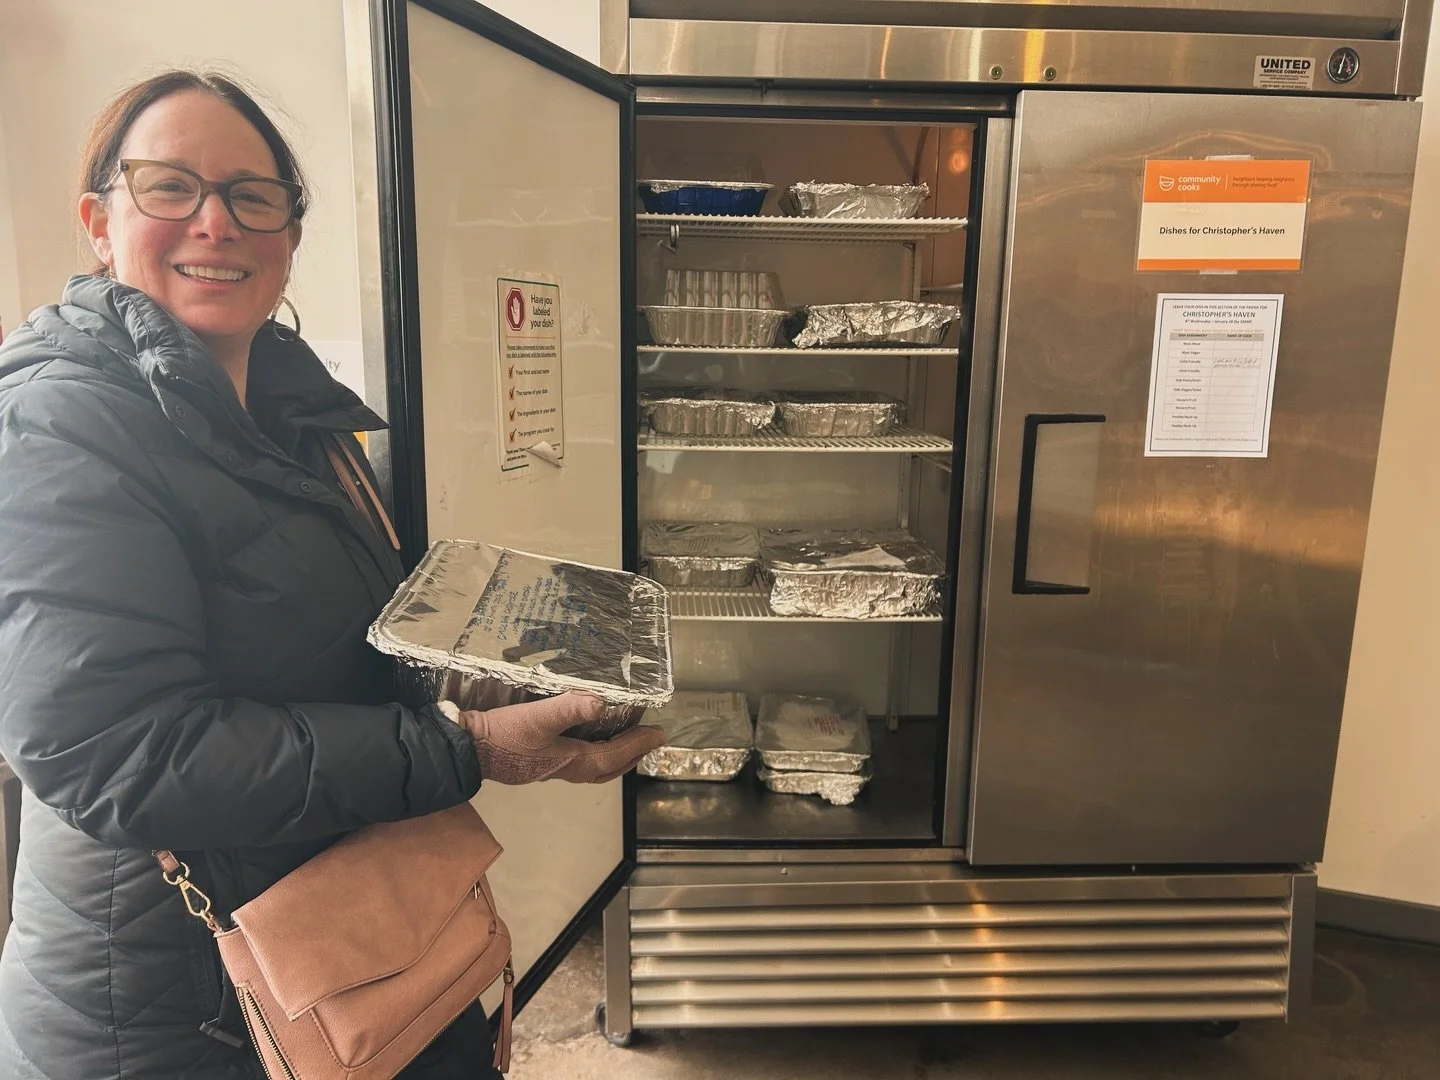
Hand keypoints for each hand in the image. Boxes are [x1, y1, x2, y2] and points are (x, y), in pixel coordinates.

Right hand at [441, 693, 665, 785]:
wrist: (466, 749)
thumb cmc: (504, 736)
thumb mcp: (538, 717)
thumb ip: (571, 707)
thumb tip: (603, 702)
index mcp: (573, 762)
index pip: (616, 756)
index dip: (640, 744)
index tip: (660, 734)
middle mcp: (566, 770)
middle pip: (608, 768)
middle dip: (630, 755)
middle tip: (648, 741)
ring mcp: (551, 769)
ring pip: (593, 768)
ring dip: (613, 756)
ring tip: (624, 742)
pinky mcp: (537, 764)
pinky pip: (578, 762)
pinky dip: (593, 753)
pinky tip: (582, 739)